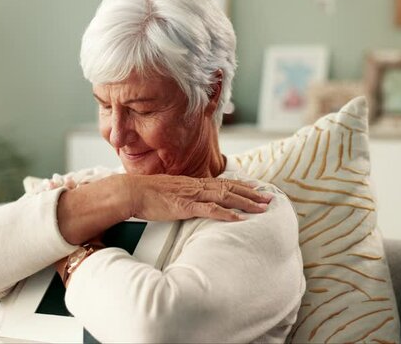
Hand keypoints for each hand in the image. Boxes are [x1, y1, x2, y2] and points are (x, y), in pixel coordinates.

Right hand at [123, 175, 272, 221]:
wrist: (131, 192)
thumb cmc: (146, 194)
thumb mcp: (169, 191)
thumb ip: (182, 194)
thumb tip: (190, 199)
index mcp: (193, 182)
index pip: (223, 182)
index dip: (242, 185)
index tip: (257, 189)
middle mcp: (196, 186)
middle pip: (230, 188)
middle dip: (252, 194)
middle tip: (269, 199)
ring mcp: (191, 195)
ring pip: (225, 197)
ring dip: (246, 202)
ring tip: (262, 208)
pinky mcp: (184, 206)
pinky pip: (209, 210)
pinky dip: (226, 214)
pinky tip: (238, 219)